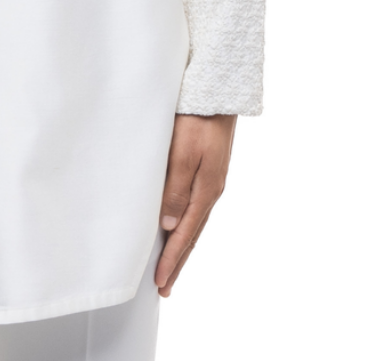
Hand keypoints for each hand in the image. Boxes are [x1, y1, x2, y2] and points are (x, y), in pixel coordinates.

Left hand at [154, 113, 236, 296]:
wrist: (218, 90)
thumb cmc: (198, 118)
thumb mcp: (184, 152)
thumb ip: (175, 188)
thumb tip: (168, 225)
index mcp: (206, 190)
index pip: (185, 234)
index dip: (172, 260)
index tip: (159, 283)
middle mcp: (210, 189)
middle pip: (192, 234)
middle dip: (177, 260)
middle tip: (164, 288)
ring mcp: (211, 179)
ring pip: (193, 222)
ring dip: (182, 245)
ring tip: (170, 265)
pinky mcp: (207, 168)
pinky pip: (194, 206)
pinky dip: (186, 224)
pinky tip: (179, 226)